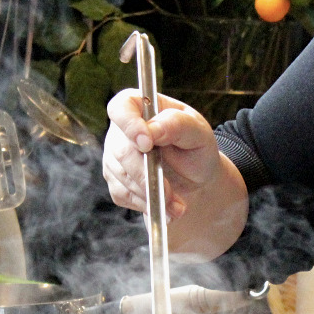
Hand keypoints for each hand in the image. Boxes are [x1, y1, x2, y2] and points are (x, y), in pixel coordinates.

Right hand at [102, 89, 220, 219]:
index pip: (121, 107)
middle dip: (146, 174)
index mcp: (141, 107)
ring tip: (177, 204)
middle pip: (120, 150)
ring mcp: (115, 156)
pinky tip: (165, 206)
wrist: (197, 180)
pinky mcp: (116, 181)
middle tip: (169, 192)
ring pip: (122, 176)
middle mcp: (122, 130)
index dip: (129, 124)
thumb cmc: (197, 149)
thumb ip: (177, 125)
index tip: (147, 144)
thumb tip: (152, 129)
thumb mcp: (198, 132)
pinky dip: (146, 204)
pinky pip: (123, 194)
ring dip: (151, 194)